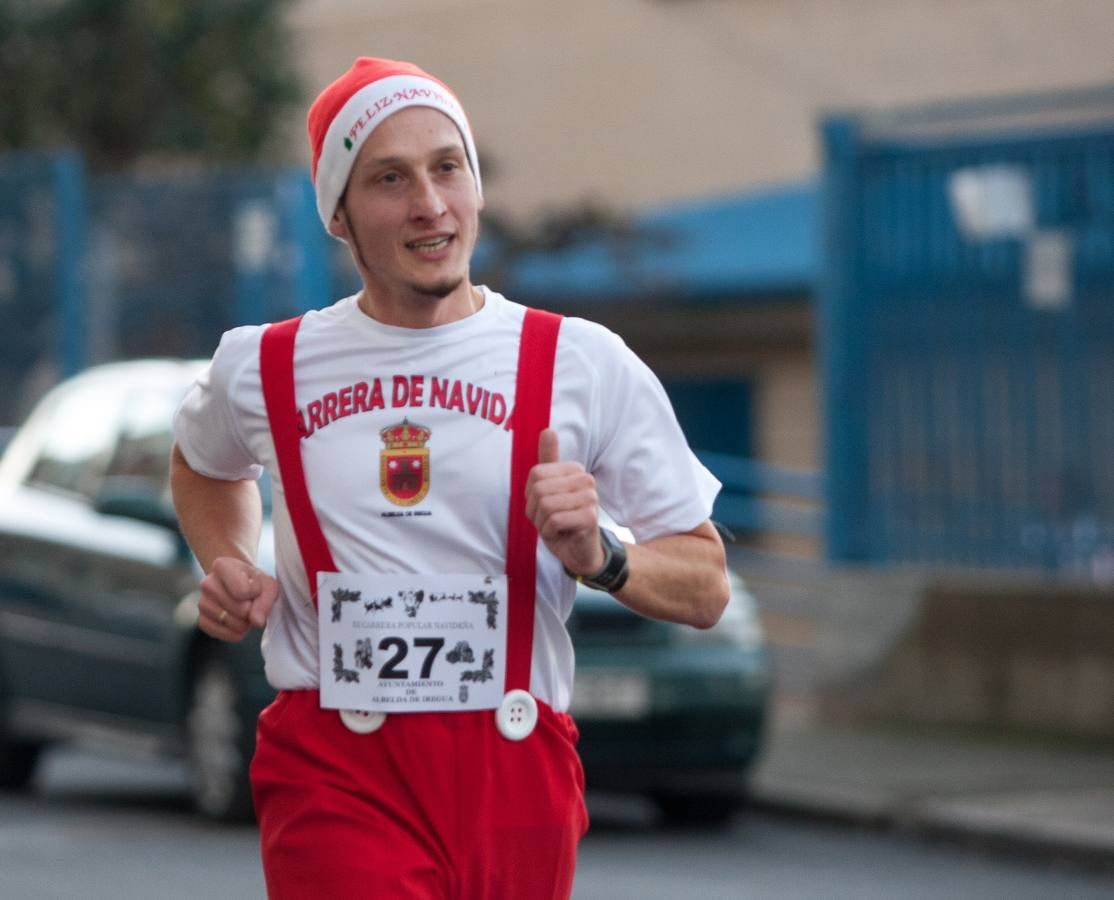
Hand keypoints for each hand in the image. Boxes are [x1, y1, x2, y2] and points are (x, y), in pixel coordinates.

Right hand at [198, 557, 279, 640]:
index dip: (255, 593)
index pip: (242, 591)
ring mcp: (202, 602)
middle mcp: (207, 583)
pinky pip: (222, 634)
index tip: (254, 587)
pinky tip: (236, 621)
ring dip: (244, 622)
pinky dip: (234, 632)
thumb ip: (266, 601)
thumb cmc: (254, 582)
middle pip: (239, 609)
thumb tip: (256, 621)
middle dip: (251, 610)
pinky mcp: (201, 620)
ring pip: (231, 623)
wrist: (241, 585)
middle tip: (250, 601)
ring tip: (243, 610)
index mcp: (222, 566)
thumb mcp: (267, 584)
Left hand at [525, 428, 604, 576]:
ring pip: (546, 505)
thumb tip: (548, 430)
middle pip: (539, 489)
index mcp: (574, 469)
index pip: (536, 474)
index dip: (530, 495)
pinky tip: (561, 534)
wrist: (579, 550)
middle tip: (548, 520)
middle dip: (535, 511)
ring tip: (554, 527)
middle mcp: (585, 479)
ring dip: (542, 522)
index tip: (542, 506)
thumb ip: (548, 460)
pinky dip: (550, 531)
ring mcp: (590, 498)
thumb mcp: (549, 489)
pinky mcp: (590, 517)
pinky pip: (554, 519)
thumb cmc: (562, 519)